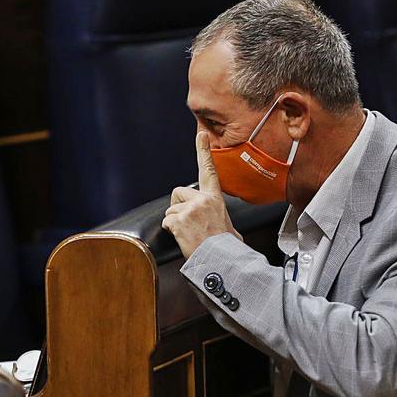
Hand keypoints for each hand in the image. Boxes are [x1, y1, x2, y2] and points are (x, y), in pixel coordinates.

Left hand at [162, 131, 239, 258]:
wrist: (221, 261)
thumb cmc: (226, 247)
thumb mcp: (229, 226)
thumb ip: (220, 219)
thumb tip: (230, 232)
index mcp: (215, 198)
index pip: (208, 170)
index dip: (203, 151)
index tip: (201, 135)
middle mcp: (202, 200)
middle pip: (177, 193)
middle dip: (177, 206)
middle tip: (188, 223)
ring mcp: (189, 209)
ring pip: (170, 210)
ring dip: (175, 222)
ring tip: (190, 234)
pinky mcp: (179, 220)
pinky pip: (167, 222)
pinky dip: (171, 231)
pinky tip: (184, 238)